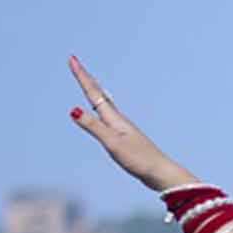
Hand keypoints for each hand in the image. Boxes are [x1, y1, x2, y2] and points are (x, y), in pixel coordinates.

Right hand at [65, 55, 194, 192]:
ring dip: (94, 90)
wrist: (160, 172)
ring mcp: (123, 128)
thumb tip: (74, 110)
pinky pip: (108, 116)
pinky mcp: (126, 137)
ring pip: (104, 103)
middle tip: (75, 63)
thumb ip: (93, 126)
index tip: (72, 59)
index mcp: (114, 118)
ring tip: (88, 82)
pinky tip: (104, 112)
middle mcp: (118, 119)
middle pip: (99, 94)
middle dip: (85, 78)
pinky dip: (101, 107)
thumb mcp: (112, 143)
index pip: (93, 93)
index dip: (82, 76)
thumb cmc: (139, 159)